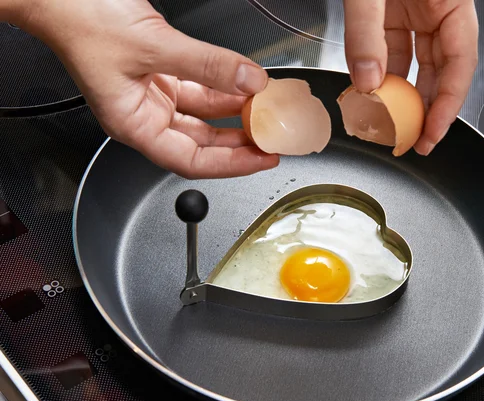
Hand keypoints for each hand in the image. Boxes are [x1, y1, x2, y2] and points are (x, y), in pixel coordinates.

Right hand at [17, 0, 278, 178]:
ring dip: (234, 114)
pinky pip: (200, 88)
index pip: (191, 160)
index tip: (262, 159)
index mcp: (133, 125)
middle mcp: (144, 115)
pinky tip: (246, 86)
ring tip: (265, 114)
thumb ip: (206, 66)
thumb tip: (250, 81)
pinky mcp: (160, 72)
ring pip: (203, 116)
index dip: (231, 164)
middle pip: (201, 143)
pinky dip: (223, 88)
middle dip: (239, 142)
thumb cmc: (80, 20)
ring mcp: (153, 94)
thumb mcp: (153, 46)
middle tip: (271, 140)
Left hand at [343, 0, 477, 154]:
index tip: (432, 132)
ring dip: (404, 96)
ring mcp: (415, 10)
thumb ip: (366, 32)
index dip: (448, 103)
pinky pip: (392, 49)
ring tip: (395, 126)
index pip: (462, 61)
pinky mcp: (392, 12)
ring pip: (416, 63)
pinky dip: (382, 74)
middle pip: (443, 69)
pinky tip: (374, 94)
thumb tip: (367, 81)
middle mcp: (438, 8)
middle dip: (429, 109)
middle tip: (416, 142)